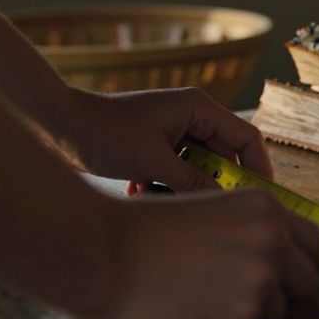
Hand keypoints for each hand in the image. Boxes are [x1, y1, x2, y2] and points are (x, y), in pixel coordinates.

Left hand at [63, 87, 273, 193]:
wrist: (56, 126)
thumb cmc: (104, 134)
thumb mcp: (154, 164)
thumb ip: (194, 183)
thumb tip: (224, 204)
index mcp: (199, 108)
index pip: (247, 137)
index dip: (259, 168)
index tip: (262, 197)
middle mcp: (191, 114)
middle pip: (222, 155)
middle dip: (212, 184)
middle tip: (210, 211)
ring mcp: (172, 128)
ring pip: (196, 166)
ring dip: (182, 186)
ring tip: (158, 197)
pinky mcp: (155, 142)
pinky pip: (175, 168)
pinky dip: (163, 184)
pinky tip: (139, 192)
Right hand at [89, 190, 318, 318]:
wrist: (98, 256)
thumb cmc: (143, 230)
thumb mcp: (211, 209)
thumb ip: (251, 230)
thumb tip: (281, 255)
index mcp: (266, 210)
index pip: (315, 244)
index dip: (298, 261)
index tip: (282, 272)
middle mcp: (271, 246)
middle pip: (304, 283)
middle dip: (280, 290)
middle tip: (240, 293)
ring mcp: (256, 287)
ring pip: (275, 313)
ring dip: (248, 313)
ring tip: (202, 299)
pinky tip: (189, 315)